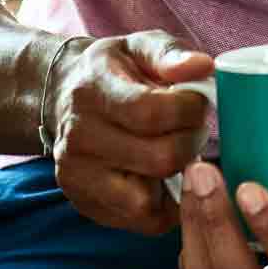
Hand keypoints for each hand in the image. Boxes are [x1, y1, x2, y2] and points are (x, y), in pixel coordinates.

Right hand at [46, 31, 213, 234]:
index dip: (190, 110)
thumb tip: (202, 66)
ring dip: (176, 180)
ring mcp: (77, 176)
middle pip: (158, 159)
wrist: (66, 96)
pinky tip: (163, 178)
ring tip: (176, 154)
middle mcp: (78, 138)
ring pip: (147, 201)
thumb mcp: (139, 47)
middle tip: (191, 129)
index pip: (152, 113)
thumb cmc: (116, 71)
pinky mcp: (85, 204)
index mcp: (92, 92)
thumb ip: (170, 54)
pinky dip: (163, 206)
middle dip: (190, 143)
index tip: (197, 102)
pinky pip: (140, 221)